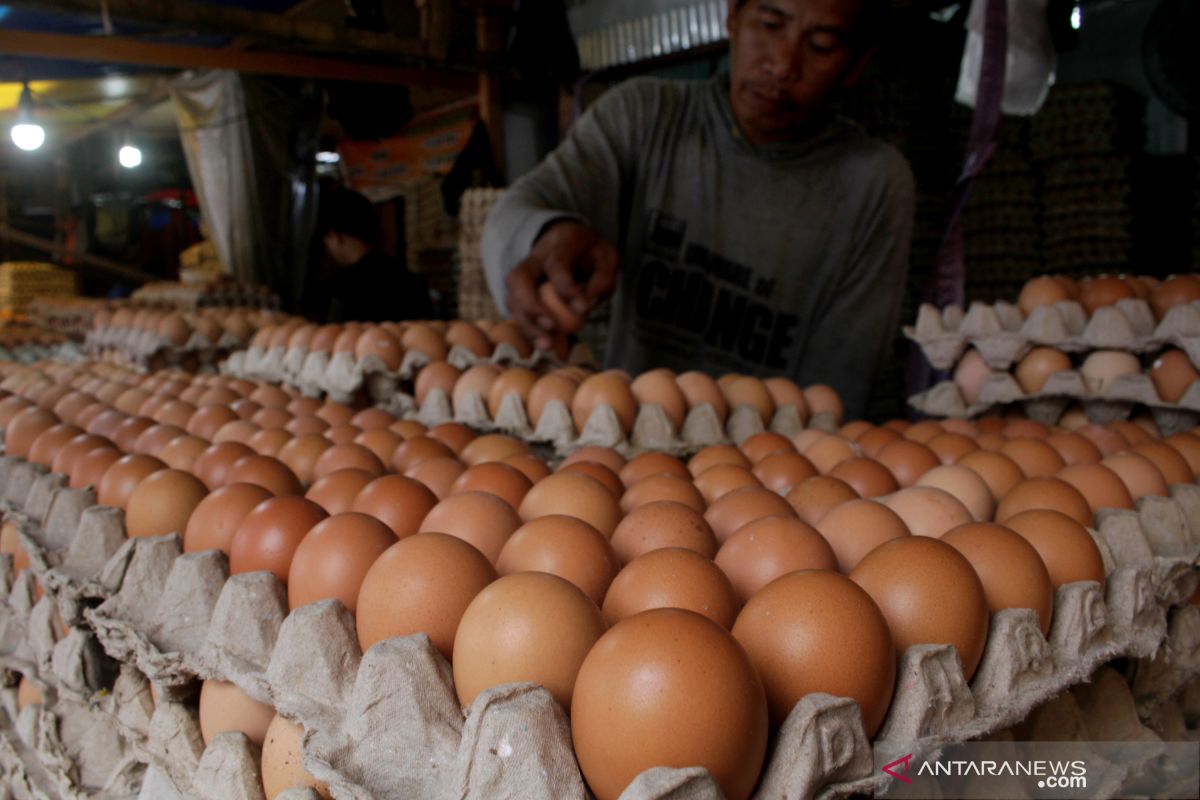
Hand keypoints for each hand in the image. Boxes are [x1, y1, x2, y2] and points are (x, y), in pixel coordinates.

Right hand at [505, 220, 618, 350]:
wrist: (571, 243)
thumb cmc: (591, 254)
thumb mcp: (608, 258)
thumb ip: (603, 278)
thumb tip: (587, 303)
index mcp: (560, 244)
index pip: (556, 264)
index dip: (566, 288)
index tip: (583, 308)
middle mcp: (535, 258)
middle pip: (518, 278)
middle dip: (531, 305)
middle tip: (551, 327)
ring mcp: (524, 275)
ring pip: (512, 298)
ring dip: (527, 324)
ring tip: (547, 344)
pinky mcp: (521, 292)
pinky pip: (517, 312)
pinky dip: (529, 330)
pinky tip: (545, 344)